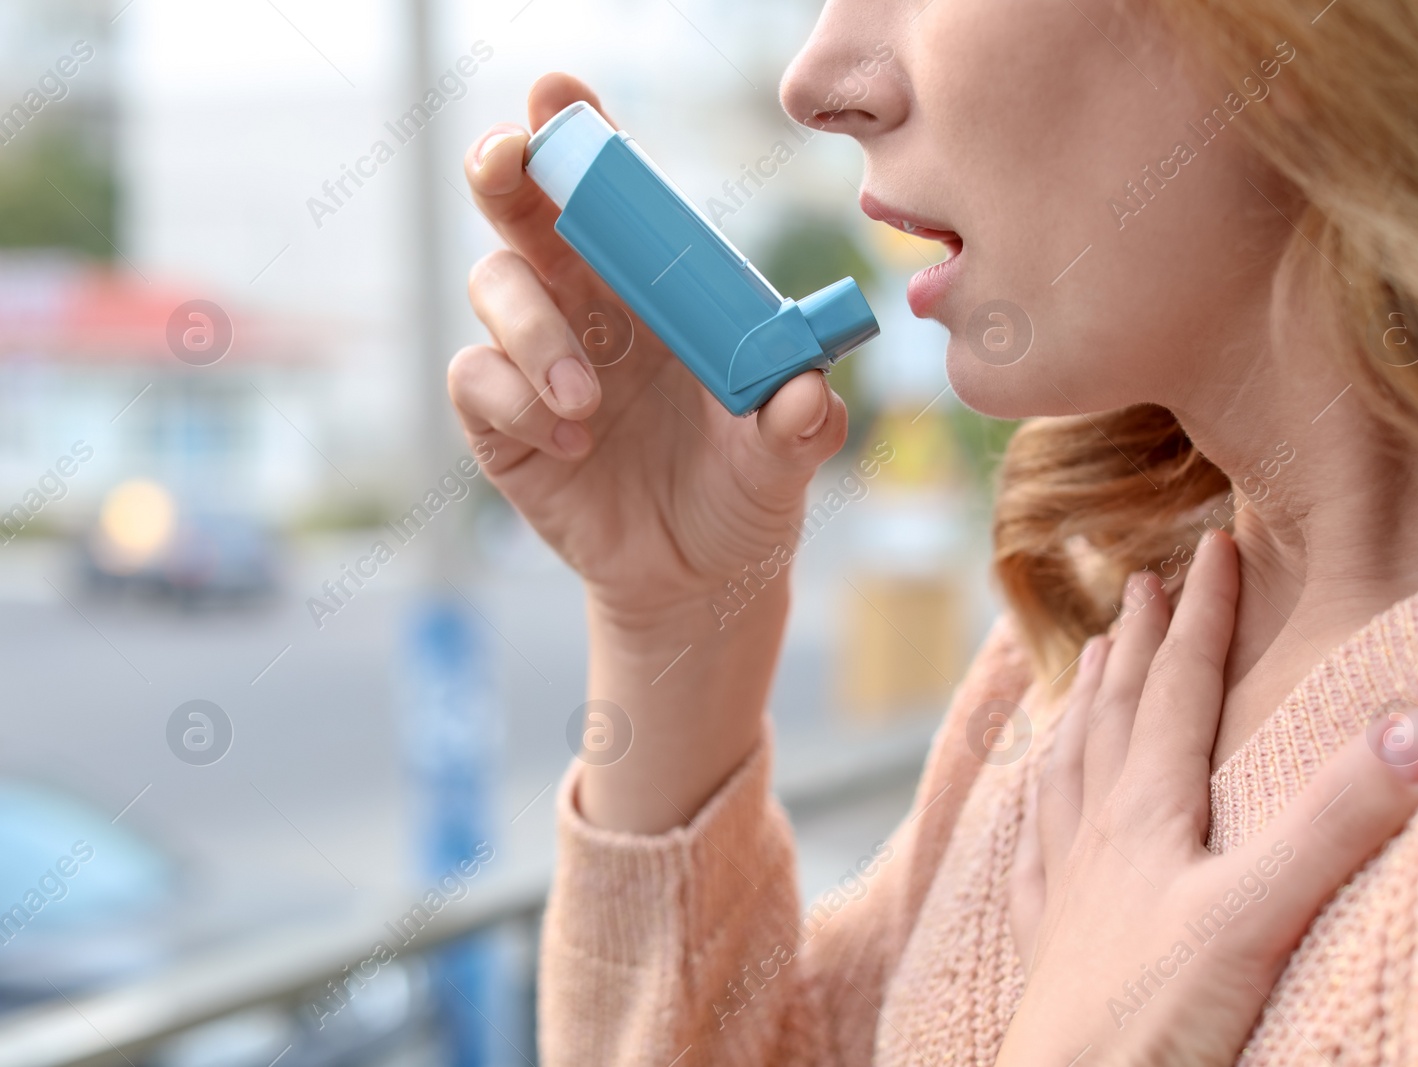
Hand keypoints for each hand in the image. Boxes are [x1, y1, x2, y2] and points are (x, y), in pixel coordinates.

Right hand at [449, 73, 848, 633]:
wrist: (698, 580)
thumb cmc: (743, 493)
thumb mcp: (783, 460)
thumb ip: (797, 424)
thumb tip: (804, 394)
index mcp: (657, 289)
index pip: (614, 196)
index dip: (580, 138)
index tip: (560, 96)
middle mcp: (589, 305)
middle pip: (523, 210)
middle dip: (506, 170)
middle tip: (510, 160)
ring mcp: (537, 360)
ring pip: (494, 287)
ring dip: (536, 332)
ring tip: (591, 402)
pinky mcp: (500, 421)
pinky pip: (474, 378)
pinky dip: (514, 398)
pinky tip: (571, 444)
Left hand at [1001, 531, 1417, 1065]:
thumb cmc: (1155, 1015)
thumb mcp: (1260, 911)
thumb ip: (1333, 819)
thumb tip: (1412, 722)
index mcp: (1149, 810)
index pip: (1180, 687)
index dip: (1200, 615)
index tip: (1212, 547)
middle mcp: (1098, 830)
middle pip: (1117, 711)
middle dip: (1136, 642)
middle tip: (1139, 581)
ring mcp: (1065, 880)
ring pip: (1069, 764)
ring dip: (1082, 703)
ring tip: (1082, 662)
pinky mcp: (1048, 933)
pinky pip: (1033, 839)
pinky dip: (1037, 795)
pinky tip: (1032, 794)